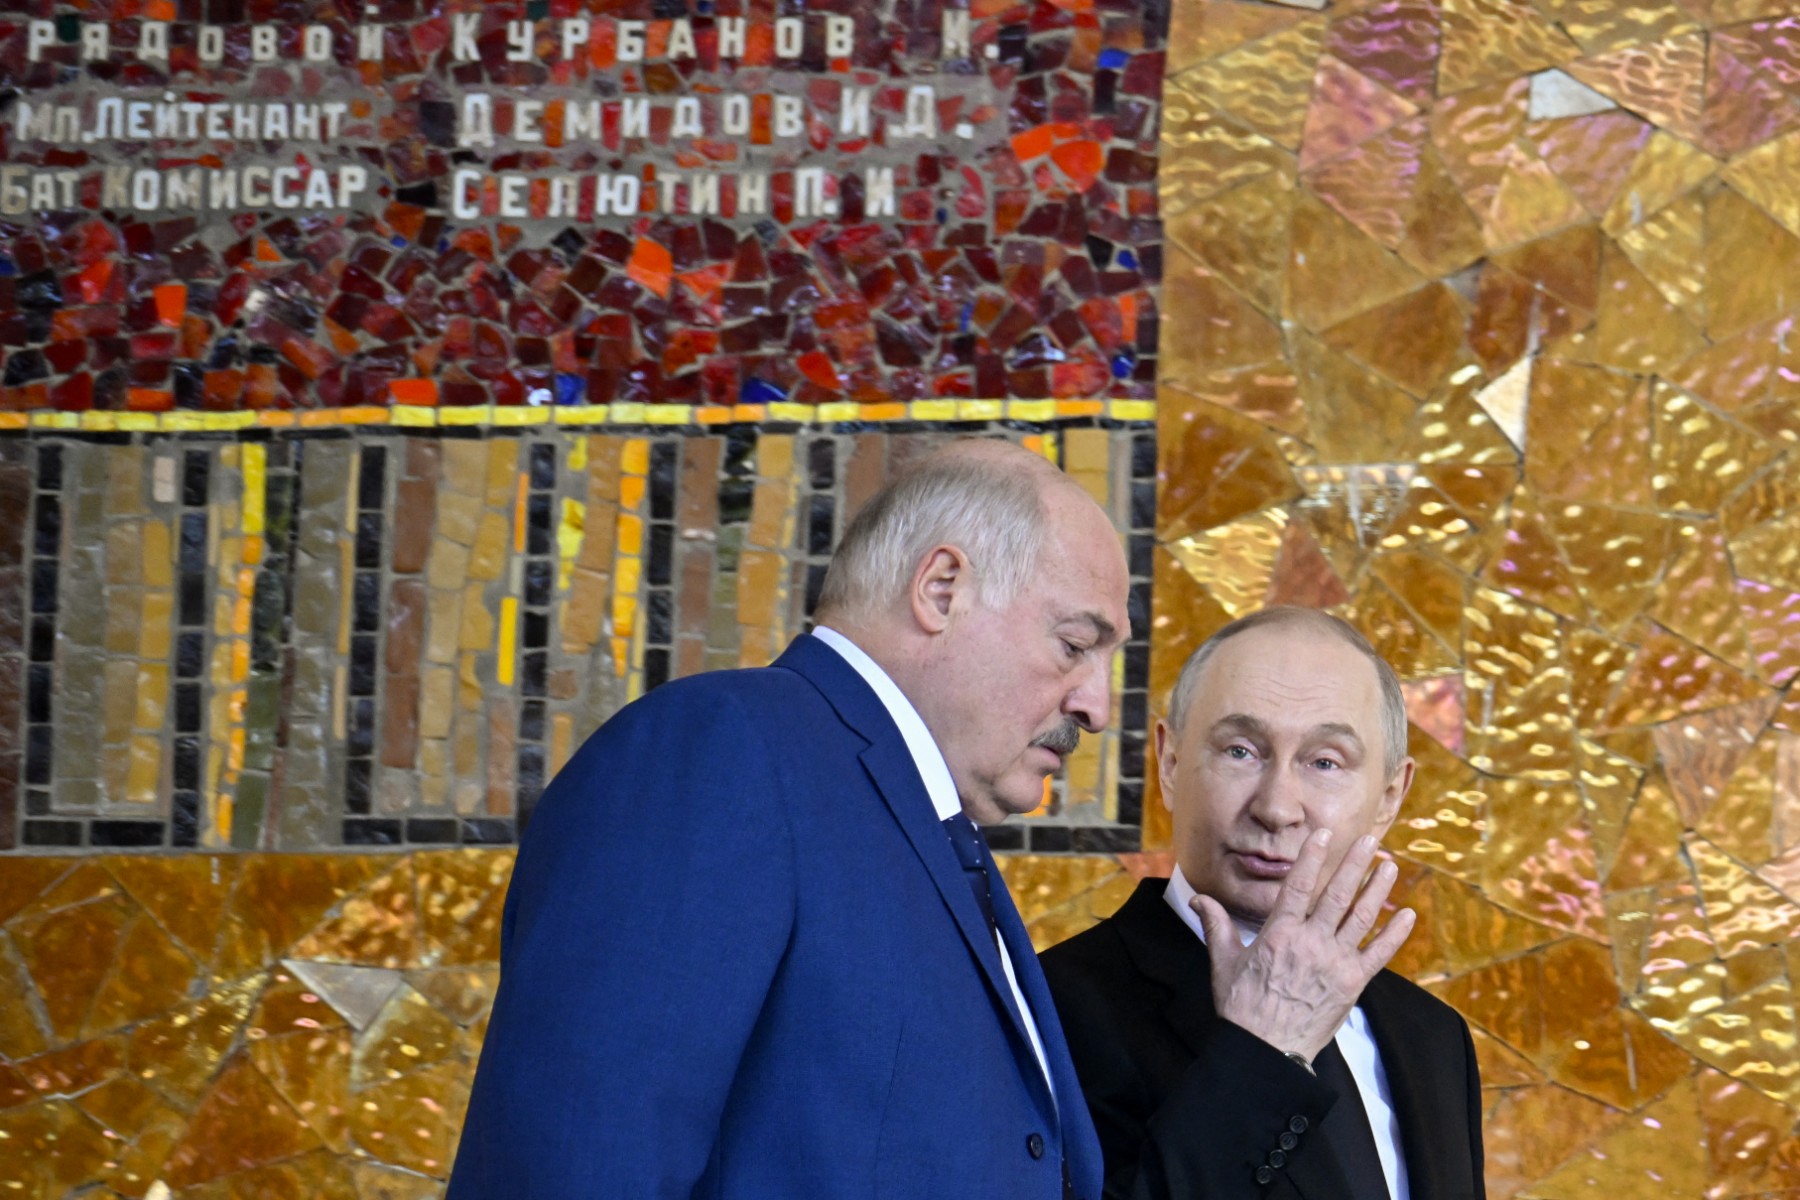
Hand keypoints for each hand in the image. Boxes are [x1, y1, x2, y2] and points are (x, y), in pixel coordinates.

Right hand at [1191, 828, 1414, 1064]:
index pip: (1298, 885)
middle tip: (1370, 839)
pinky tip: (1407, 914)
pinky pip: (1379, 954)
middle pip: (1337, 895)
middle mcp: (1310, 943)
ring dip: (1377, 889)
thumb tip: (1197, 899)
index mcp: (1279, 934)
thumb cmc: (1242, 1007)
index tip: (1325, 833)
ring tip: (1389, 865)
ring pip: (1361, 918)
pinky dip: (1395, 934)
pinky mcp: (1353, 984)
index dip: (1312, 857)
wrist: (1267, 1051)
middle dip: (1355, 864)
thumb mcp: (1223, 962)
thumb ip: (1216, 925)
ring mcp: (1335, 963)